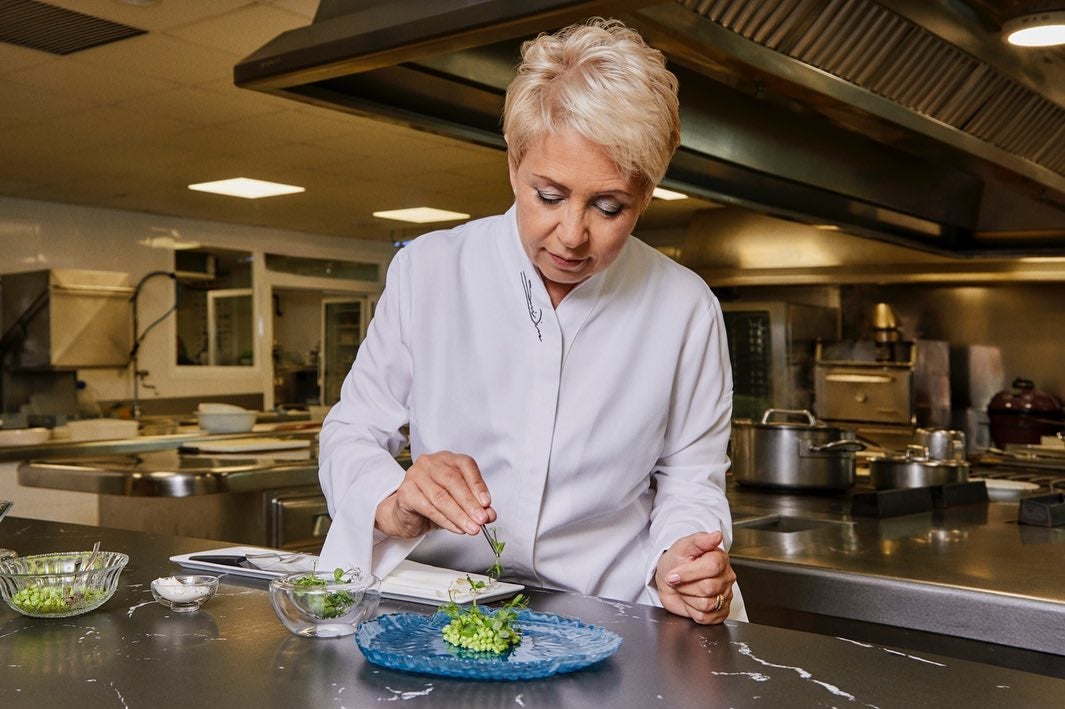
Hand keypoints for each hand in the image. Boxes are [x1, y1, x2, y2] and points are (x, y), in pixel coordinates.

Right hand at [374, 450, 495, 537]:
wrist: (408, 516)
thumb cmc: (435, 504)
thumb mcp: (459, 503)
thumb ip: (476, 506)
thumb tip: (490, 515)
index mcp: (447, 459)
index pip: (465, 465)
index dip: (478, 485)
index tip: (487, 503)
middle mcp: (430, 463)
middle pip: (453, 481)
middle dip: (469, 503)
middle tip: (481, 519)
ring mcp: (415, 475)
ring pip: (441, 497)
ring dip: (459, 515)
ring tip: (471, 528)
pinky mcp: (406, 492)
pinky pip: (429, 508)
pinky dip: (445, 520)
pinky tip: (456, 528)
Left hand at [654, 530, 735, 623]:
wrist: (669, 580)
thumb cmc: (676, 561)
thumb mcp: (682, 546)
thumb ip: (699, 541)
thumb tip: (717, 535)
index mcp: (720, 558)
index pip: (711, 568)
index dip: (689, 573)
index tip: (673, 575)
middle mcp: (726, 577)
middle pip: (708, 588)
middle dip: (685, 586)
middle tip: (678, 581)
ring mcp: (725, 595)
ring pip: (706, 604)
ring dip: (688, 598)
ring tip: (685, 589)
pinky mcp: (720, 612)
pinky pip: (705, 618)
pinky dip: (692, 611)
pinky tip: (690, 600)